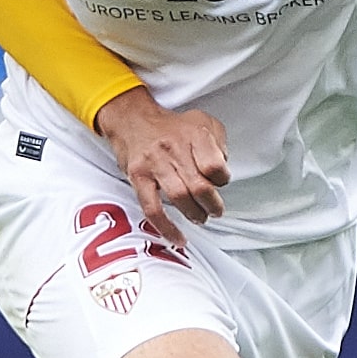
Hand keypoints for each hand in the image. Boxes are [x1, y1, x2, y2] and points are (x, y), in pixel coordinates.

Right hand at [92, 85, 228, 234]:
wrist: (133, 118)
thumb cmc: (172, 126)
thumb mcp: (202, 121)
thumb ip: (219, 142)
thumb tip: (223, 167)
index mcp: (194, 134)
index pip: (215, 165)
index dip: (222, 179)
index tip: (220, 183)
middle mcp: (174, 148)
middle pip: (199, 186)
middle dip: (212, 204)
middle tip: (215, 210)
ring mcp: (154, 163)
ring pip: (179, 197)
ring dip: (195, 214)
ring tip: (200, 217)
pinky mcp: (138, 177)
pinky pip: (152, 208)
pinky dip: (166, 227)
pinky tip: (178, 238)